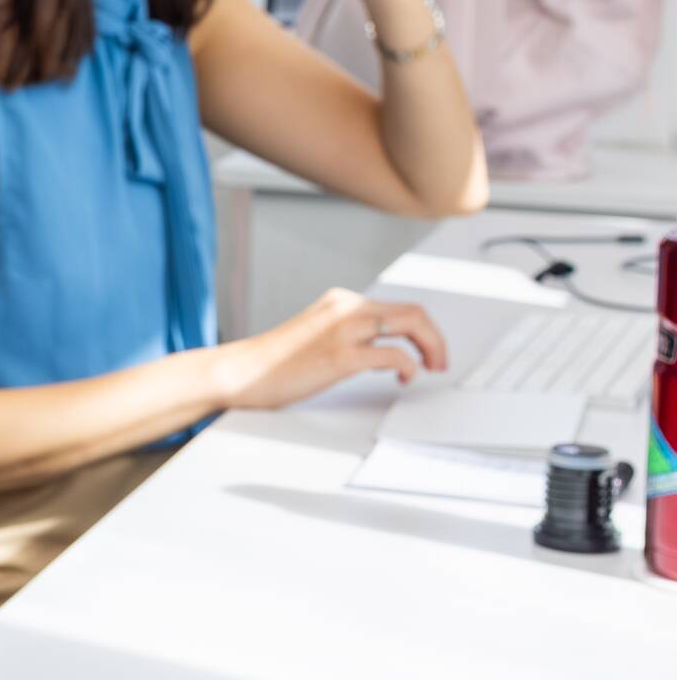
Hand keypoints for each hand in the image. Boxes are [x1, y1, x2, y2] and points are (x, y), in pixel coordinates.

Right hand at [213, 287, 446, 412]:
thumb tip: (388, 351)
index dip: (424, 331)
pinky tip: (403, 378)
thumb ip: (350, 333)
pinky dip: (408, 367)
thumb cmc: (275, 362)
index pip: (400, 308)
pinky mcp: (341, 356)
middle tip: (439, 362)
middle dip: (436, 339)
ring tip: (428, 369)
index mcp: (340, 301)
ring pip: (411, 326)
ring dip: (431, 349)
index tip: (428, 351)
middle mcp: (345, 308)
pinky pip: (394, 355)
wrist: (241, 372)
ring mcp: (343, 330)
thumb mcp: (318, 334)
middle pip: (414, 313)